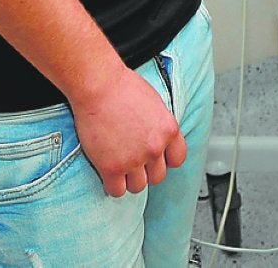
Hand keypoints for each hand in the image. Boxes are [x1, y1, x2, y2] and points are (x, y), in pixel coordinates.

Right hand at [72, 69, 187, 196]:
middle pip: (158, 177)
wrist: (99, 86)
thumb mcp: (155, 103)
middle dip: (146, 170)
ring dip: (129, 180)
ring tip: (119, 166)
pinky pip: (116, 191)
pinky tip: (107, 173)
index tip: (155, 158)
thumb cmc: (123, 88)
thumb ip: (160, 125)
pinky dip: (112, 186)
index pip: (178, 159)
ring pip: (138, 187)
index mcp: (169, 130)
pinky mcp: (112, 168)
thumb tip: (159, 138)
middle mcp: (155, 147)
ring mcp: (134, 159)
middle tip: (133, 161)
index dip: (165, 160)